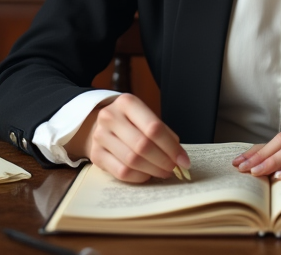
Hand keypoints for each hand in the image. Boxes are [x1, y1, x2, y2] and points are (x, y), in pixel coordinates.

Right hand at [68, 94, 188, 183]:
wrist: (97, 125)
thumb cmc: (129, 122)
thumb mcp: (145, 117)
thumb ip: (162, 133)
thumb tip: (180, 156)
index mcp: (127, 103)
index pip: (154, 128)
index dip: (172, 147)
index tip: (184, 160)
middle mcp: (110, 117)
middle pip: (142, 145)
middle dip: (163, 161)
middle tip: (174, 168)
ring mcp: (100, 136)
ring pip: (132, 161)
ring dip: (153, 170)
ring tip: (163, 172)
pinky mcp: (95, 155)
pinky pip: (121, 172)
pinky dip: (139, 176)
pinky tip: (147, 174)